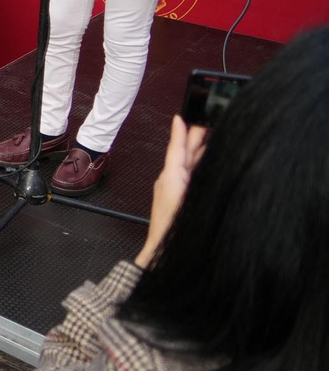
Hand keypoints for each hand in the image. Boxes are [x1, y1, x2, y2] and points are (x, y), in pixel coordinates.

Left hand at [135, 116, 206, 267]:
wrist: (163, 252)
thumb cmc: (173, 228)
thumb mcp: (185, 197)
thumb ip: (189, 174)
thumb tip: (193, 160)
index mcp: (171, 178)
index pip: (177, 150)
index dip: (180, 133)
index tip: (180, 118)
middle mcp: (169, 182)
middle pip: (183, 156)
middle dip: (192, 140)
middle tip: (203, 124)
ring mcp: (172, 191)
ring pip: (186, 166)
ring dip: (196, 152)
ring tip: (207, 140)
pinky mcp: (176, 200)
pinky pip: (187, 178)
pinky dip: (196, 168)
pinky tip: (203, 166)